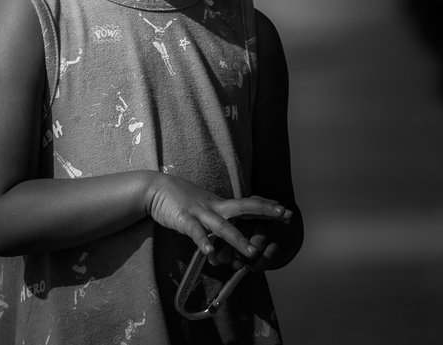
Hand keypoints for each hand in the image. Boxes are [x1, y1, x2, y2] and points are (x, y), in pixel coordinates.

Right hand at [144, 173, 290, 260]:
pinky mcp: (184, 219)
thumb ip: (214, 227)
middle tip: (285, 214)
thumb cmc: (181, 200)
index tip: (287, 211)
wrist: (155, 188)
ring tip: (252, 252)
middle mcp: (215, 206)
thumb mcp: (203, 210)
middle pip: (244, 207)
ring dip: (238, 239)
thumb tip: (223, 251)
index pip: (249, 205)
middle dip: (265, 211)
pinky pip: (196, 232)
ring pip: (223, 226)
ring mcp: (200, 212)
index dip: (267, 207)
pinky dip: (204, 243)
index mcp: (220, 204)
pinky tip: (210, 254)